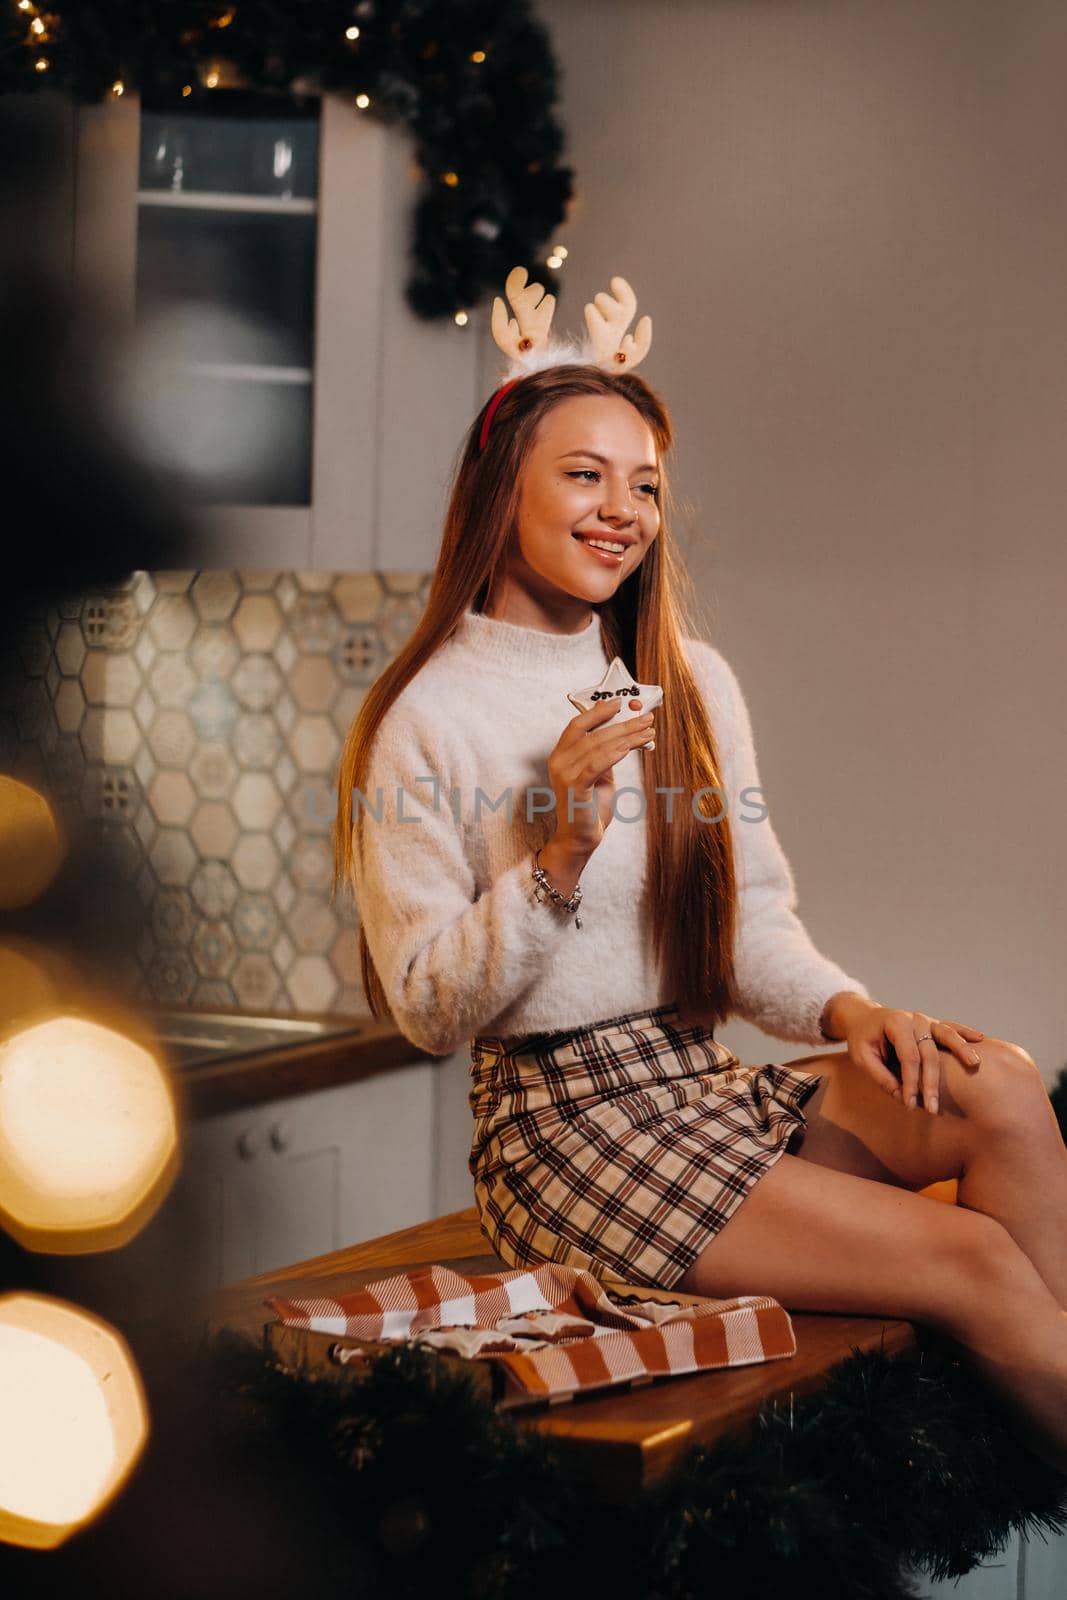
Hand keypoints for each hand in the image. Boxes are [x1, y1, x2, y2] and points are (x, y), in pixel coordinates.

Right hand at [545, 696, 654, 855]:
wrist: (580, 837)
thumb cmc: (590, 806)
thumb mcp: (598, 773)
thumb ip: (603, 751)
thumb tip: (617, 727)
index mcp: (560, 754)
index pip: (577, 725)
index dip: (598, 712)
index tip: (620, 703)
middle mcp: (558, 761)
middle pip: (593, 734)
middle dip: (623, 724)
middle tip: (646, 719)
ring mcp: (564, 775)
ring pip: (599, 746)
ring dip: (628, 737)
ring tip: (648, 733)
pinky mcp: (574, 788)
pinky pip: (598, 764)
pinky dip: (617, 753)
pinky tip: (633, 747)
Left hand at [845, 1007, 984, 1114]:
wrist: (865, 1018)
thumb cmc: (863, 1039)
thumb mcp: (861, 1056)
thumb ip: (879, 1075)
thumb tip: (900, 1096)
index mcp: (896, 1023)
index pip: (908, 1057)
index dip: (910, 1082)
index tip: (909, 1104)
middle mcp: (914, 1019)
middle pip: (929, 1053)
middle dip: (931, 1083)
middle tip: (932, 1109)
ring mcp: (926, 1020)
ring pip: (947, 1035)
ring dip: (961, 1051)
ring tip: (974, 1064)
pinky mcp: (933, 1025)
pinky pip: (952, 1028)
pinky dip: (965, 1033)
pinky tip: (981, 1039)